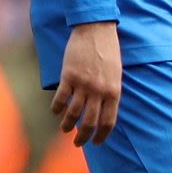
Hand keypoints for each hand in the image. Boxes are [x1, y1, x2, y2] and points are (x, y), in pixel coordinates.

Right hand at [52, 20, 121, 145]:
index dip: (101, 136)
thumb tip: (102, 110)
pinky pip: (60, 98)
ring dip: (67, 125)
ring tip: (65, 129)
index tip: (96, 143)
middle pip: (89, 122)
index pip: (108, 122)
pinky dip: (56, 108)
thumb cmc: (108, 50)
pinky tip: (55, 111)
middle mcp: (99, 91)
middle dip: (83, 137)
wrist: (95, 29)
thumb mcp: (116, 74)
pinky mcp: (69, 76)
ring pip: (73, 113)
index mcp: (114, 92)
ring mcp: (83, 84)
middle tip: (78, 143)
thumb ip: (110, 92)